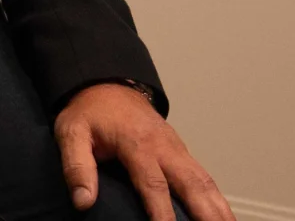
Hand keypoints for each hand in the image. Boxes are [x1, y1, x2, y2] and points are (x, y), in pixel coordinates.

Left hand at [55, 83, 232, 220]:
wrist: (107, 85)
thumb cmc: (89, 113)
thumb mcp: (71, 133)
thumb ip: (77, 166)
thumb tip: (83, 201)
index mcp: (137, 143)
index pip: (153, 183)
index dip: (161, 211)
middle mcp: (164, 146)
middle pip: (192, 183)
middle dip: (205, 212)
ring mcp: (177, 148)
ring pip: (204, 180)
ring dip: (219, 206)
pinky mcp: (181, 152)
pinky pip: (204, 177)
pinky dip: (217, 197)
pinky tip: (223, 214)